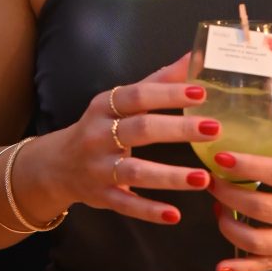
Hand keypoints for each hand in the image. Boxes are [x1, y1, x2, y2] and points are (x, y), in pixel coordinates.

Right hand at [48, 54, 219, 224]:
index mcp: (106, 106)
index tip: (201, 93)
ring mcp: (98, 168)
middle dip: (178, 129)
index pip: (138, 95)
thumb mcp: (122, 100)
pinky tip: (174, 214)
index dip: (168, 94)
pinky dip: (149, 210)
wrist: (57, 165)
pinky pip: (126, 204)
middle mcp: (99, 135)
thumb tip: (194, 56)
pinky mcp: (101, 196)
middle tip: (214, 129)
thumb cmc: (102, 126)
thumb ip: (158, 80)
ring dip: (170, 176)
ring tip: (202, 178)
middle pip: (140, 129)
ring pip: (135, 172)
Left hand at [208, 119, 271, 270]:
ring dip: (230, 226)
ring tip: (217, 207)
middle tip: (210, 179)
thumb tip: (264, 102)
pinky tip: (221, 264)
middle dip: (229, 193)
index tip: (220, 156)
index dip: (248, 166)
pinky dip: (242, 268)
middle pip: (263, 208)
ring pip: (260, 242)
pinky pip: (267, 267)